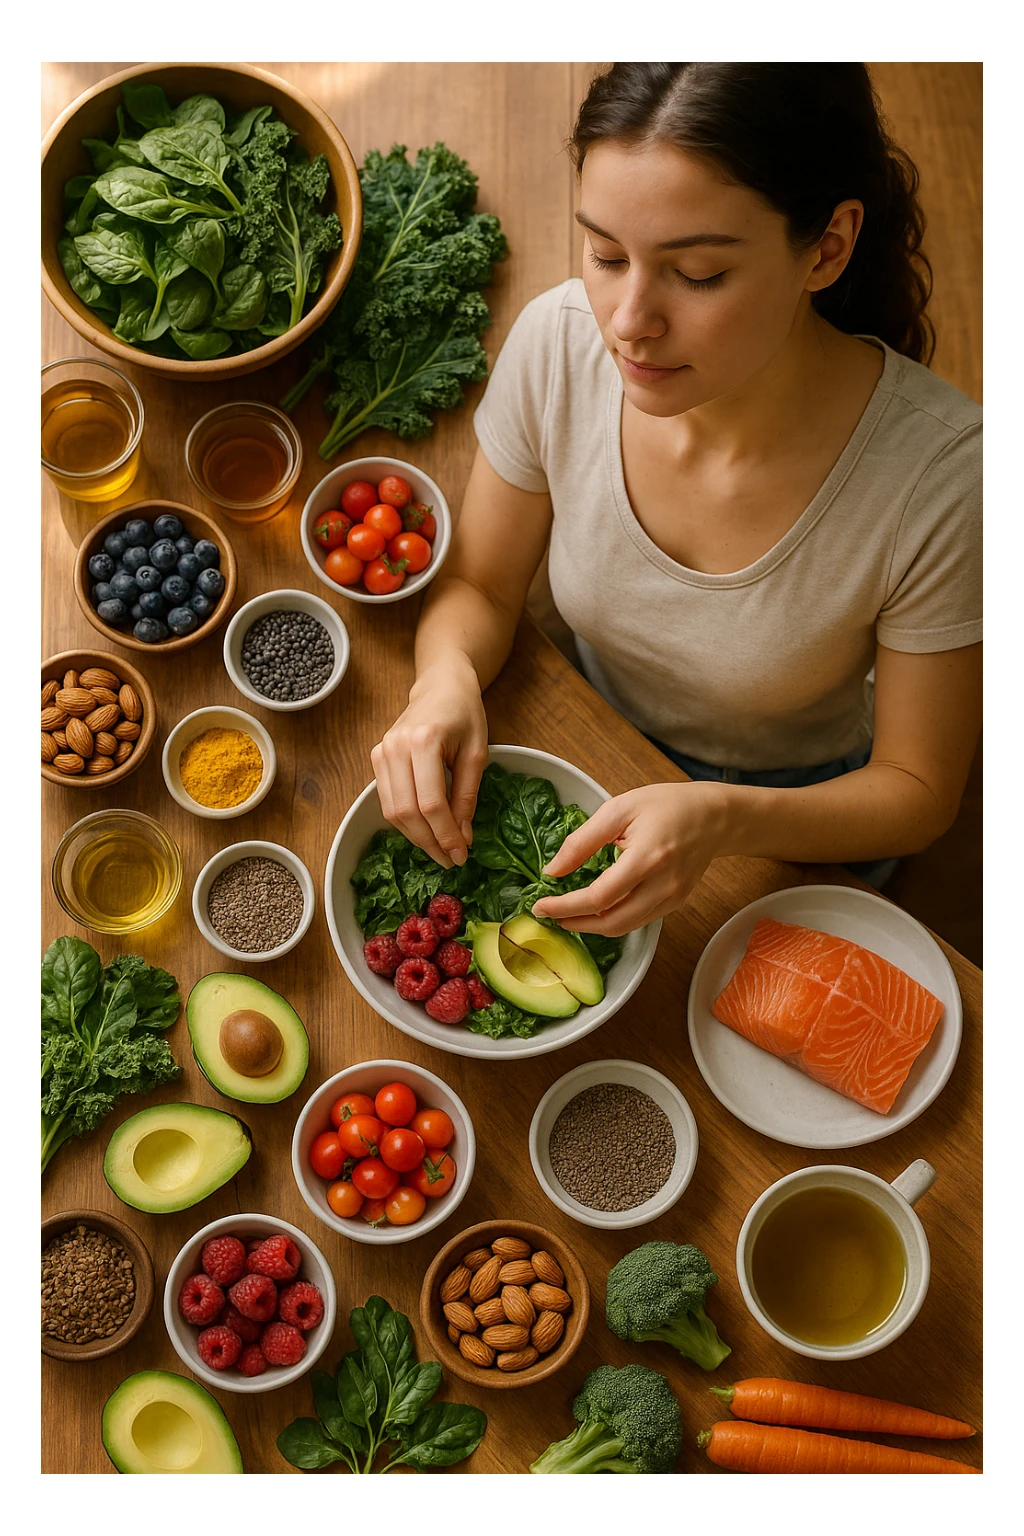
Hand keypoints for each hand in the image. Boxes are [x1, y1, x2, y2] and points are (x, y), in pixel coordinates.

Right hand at [370, 657, 488, 868]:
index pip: (431, 803)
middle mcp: (395, 747)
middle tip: (451, 860)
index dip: (446, 834)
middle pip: (407, 812)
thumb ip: (467, 796)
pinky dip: (405, 822)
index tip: (461, 854)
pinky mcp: (376, 757)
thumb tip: (463, 838)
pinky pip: (387, 801)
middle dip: (430, 842)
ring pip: (392, 811)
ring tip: (440, 850)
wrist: (440, 686)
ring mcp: (381, 752)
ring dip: (416, 837)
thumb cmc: (464, 714)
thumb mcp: (477, 753)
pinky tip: (425, 831)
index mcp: (424, 741)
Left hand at [531, 783, 730, 934]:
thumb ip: (583, 840)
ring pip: (625, 927)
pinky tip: (597, 909)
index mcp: (648, 858)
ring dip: (592, 927)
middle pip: (612, 923)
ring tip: (568, 914)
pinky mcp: (676, 902)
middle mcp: (663, 885)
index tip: (541, 906)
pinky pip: (639, 921)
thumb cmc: (667, 805)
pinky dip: (613, 920)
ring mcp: (672, 897)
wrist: (715, 816)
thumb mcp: (619, 809)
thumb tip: (552, 870)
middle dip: (575, 924)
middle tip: (550, 914)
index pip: (599, 897)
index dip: (566, 906)